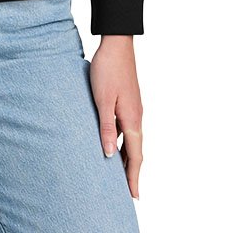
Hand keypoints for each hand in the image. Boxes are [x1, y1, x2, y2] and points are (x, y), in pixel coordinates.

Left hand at [89, 36, 142, 199]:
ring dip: (127, 157)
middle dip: (132, 172)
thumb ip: (105, 128)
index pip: (136, 156)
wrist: (116, 43)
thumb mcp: (102, 100)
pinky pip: (127, 128)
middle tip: (127, 192)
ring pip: (132, 139)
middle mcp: (136, 116)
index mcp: (132, 119)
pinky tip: (112, 143)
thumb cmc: (107, 70)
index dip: (133, 177)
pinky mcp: (128, 100)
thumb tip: (108, 155)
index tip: (134, 196)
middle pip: (136, 151)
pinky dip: (123, 141)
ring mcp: (133, 108)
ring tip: (118, 173)